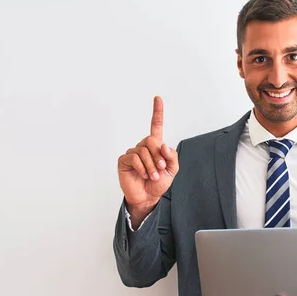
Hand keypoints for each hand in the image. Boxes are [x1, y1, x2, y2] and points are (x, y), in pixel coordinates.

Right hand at [117, 96, 178, 218]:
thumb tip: (163, 145)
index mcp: (155, 147)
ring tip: (152, 176)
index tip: (158, 98)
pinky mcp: (124, 160)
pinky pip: (134, 157)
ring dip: (151, 166)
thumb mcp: (172, 170)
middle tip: (160, 169)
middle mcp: (143, 147)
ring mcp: (133, 153)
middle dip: (158, 156)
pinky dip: (142, 167)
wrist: (148, 197)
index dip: (157, 112)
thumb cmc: (159, 183)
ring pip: (143, 151)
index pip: (156, 126)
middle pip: (151, 140)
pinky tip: (143, 175)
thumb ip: (172, 156)